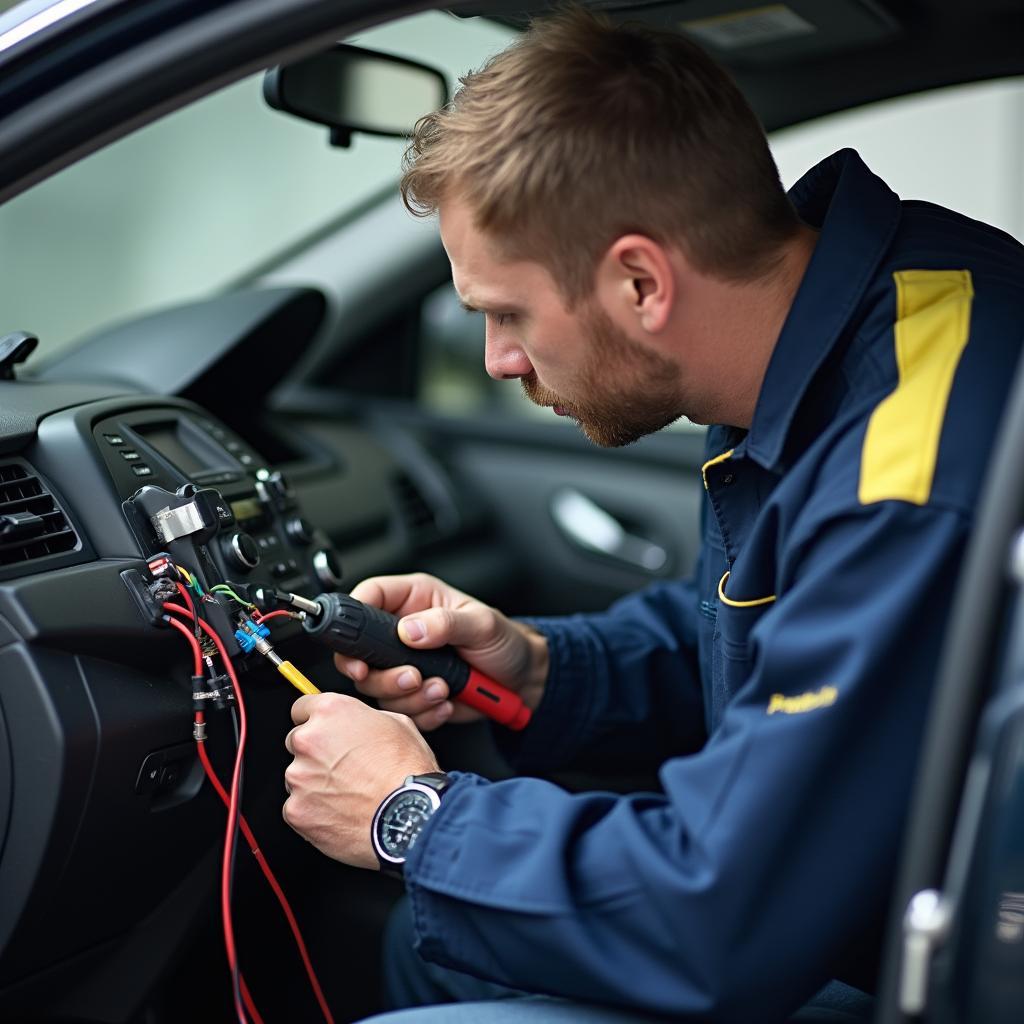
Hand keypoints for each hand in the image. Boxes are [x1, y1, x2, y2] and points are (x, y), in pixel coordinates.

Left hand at [282, 692, 438, 867]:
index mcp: (331, 712)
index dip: (317, 722)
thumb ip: (366, 718)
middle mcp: (308, 740)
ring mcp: (299, 777)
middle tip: (344, 768)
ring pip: (298, 777)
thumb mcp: (398, 724)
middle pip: (297, 742)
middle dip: (315, 754)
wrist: (407, 817)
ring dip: (315, 783)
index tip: (324, 732)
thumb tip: (360, 724)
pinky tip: (341, 813)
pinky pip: (298, 807)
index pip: (302, 708)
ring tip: (348, 794)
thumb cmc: (406, 772)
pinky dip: (314, 811)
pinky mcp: (295, 810)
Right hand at [334, 572, 548, 731]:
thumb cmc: (503, 641)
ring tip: (441, 688)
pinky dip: (422, 712)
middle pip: (360, 652)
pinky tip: (446, 701)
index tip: (357, 646)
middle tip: (410, 678)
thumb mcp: (481, 624)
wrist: (521, 680)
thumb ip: (445, 624)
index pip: (369, 596)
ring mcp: (405, 664)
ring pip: (376, 686)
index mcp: (414, 600)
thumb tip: (411, 629)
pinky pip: (399, 710)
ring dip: (407, 696)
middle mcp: (402, 632)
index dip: (354, 618)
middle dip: (379, 673)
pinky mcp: (412, 694)